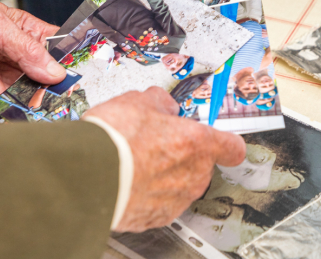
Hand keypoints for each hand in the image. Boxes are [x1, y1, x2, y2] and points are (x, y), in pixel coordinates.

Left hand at [0, 0, 65, 110]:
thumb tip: (55, 73)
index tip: (87, 78)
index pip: (59, 52)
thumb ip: (27, 50)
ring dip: (39, 106)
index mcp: (29, 37)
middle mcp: (20, 61)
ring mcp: (4, 80)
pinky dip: (15, 117)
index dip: (73, 65)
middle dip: (57, 92)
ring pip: (30, 98)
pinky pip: (5, 110)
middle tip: (70, 102)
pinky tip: (26, 120)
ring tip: (51, 113)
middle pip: (47, 81)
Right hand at [84, 87, 245, 231]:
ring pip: (180, 185)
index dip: (225, 142)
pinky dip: (149, 194)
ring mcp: (176, 199)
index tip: (218, 139)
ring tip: (135, 161)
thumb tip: (163, 104)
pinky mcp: (156, 217)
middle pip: (201, 164)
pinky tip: (128, 180)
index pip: (232, 147)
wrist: (88, 175)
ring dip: (164, 175)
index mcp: (197, 143)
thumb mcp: (137, 101)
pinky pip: (160, 203)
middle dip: (182, 154)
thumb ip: (160, 102)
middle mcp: (193, 174)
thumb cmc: (114, 140)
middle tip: (155, 142)